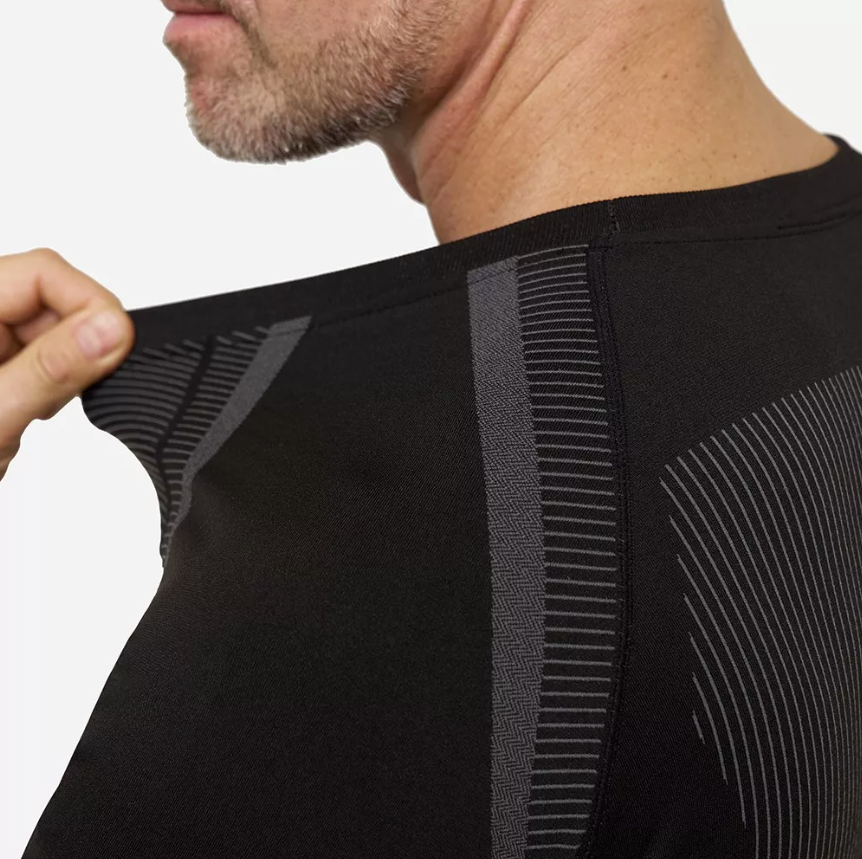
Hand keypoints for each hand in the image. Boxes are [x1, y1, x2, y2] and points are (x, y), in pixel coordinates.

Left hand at [0, 247, 134, 481]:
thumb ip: (51, 371)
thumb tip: (110, 330)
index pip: (44, 272)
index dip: (89, 303)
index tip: (118, 345)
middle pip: (52, 298)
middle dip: (78, 344)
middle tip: (65, 392)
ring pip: (55, 331)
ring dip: (64, 371)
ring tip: (35, 411)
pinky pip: (43, 359)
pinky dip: (52, 388)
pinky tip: (31, 412)